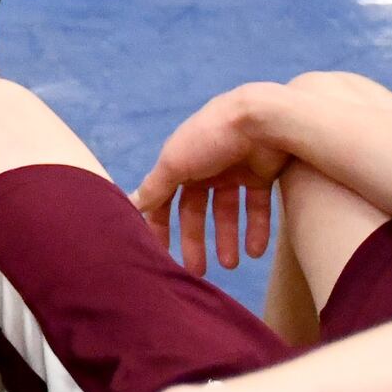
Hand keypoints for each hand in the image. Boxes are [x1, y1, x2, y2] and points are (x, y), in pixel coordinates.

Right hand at [134, 80, 297, 275]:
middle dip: (196, 240)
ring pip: (228, 211)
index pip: (165, 198)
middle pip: (196, 209)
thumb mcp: (175, 163)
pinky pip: (257, 207)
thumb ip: (154, 188)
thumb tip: (129, 205)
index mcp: (181, 161)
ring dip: (227, 239)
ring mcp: (235, 170)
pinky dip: (256, 230)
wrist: (262, 120)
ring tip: (231, 265)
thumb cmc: (210, 138)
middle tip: (198, 271)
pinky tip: (255, 252)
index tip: (161, 252)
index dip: (161, 224)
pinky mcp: (262, 175)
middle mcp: (206, 166)